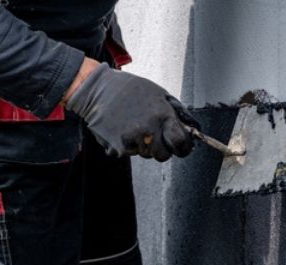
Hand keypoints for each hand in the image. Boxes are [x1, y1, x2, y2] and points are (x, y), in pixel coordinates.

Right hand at [64, 61, 197, 161]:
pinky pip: (129, 153)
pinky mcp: (118, 147)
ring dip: (143, 145)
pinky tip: (122, 129)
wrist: (96, 90)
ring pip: (145, 155)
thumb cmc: (128, 88)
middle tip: (152, 135)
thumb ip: (175, 111)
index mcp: (162, 115)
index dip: (183, 147)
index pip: (181, 143)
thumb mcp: (158, 92)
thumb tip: (189, 127)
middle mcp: (149, 130)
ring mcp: (133, 140)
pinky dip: (127, 145)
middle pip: (163, 155)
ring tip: (133, 126)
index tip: (180, 147)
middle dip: (161, 148)